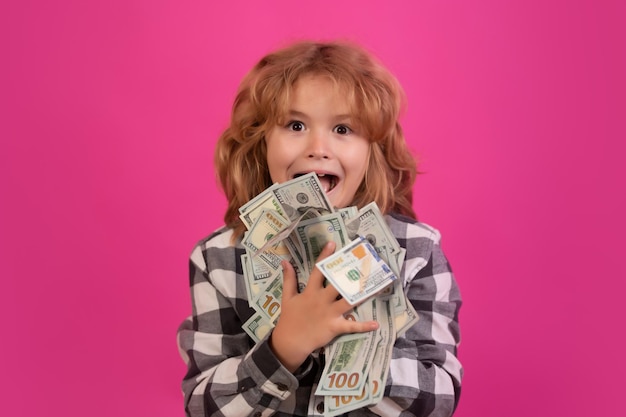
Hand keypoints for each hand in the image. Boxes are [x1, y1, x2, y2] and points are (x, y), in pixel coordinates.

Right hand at [269, 241, 378, 372]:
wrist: (290, 341)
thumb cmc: (290, 317)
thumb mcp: (287, 296)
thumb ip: (289, 279)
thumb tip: (285, 261)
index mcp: (310, 291)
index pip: (318, 271)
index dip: (325, 257)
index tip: (333, 243)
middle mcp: (322, 300)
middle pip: (337, 284)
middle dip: (349, 274)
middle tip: (362, 263)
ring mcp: (330, 313)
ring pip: (348, 302)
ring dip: (362, 295)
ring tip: (376, 287)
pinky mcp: (335, 326)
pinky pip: (351, 326)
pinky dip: (363, 326)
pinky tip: (376, 324)